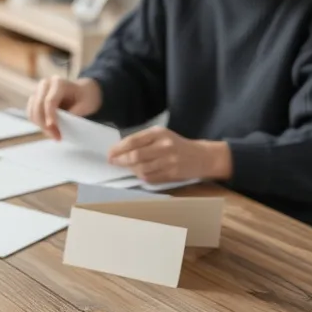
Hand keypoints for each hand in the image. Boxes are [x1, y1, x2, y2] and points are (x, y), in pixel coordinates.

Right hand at [26, 77, 102, 139]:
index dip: (50, 115)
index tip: (53, 128)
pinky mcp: (34, 100)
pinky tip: (49, 130)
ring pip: (32, 111)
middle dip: (45, 124)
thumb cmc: (85, 97)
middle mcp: (45, 84)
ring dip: (41, 126)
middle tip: (56, 137)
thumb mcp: (85, 105)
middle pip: (38, 106)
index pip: (50, 100)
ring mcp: (38, 91)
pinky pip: (31, 114)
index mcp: (58, 82)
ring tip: (54, 135)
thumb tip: (61, 125)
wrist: (82, 92)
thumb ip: (73, 113)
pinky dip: (38, 124)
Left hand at [108, 126, 232, 184]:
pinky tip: (139, 173)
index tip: (109, 153)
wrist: (201, 156)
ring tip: (127, 167)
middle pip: (135, 156)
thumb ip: (142, 140)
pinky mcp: (172, 174)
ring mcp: (169, 161)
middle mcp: (164, 146)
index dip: (118, 149)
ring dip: (130, 169)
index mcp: (159, 133)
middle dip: (120, 160)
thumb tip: (119, 150)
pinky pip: (150, 178)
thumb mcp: (161, 135)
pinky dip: (141, 176)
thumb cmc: (176, 144)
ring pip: (141, 169)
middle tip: (112, 162)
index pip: (133, 141)